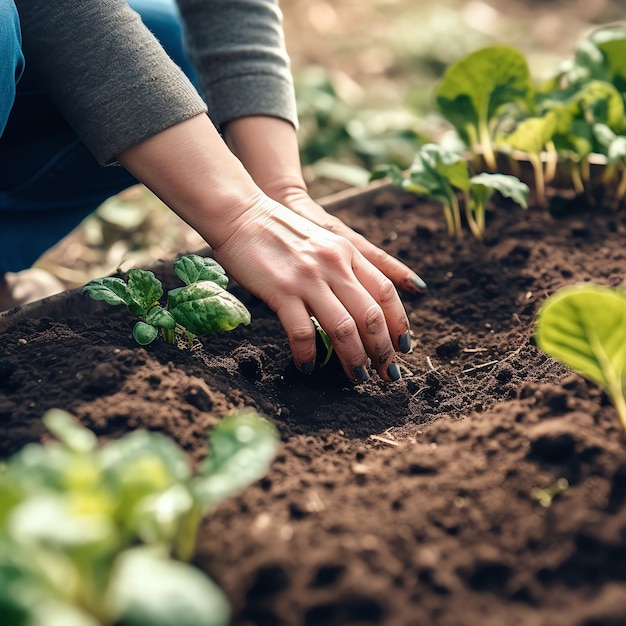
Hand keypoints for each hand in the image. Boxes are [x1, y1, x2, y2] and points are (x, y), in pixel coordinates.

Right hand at [212, 197, 411, 381]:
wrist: (241, 214)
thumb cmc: (280, 231)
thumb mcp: (324, 240)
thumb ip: (345, 266)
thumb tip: (361, 303)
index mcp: (347, 251)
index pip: (386, 291)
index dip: (399, 323)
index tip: (403, 346)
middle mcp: (334, 265)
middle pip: (371, 315)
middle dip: (383, 350)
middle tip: (387, 373)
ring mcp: (309, 278)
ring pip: (343, 328)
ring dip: (354, 359)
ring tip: (357, 378)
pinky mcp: (282, 291)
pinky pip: (302, 332)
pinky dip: (308, 354)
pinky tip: (308, 366)